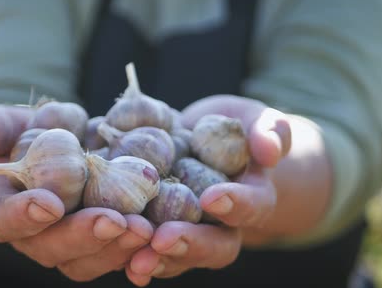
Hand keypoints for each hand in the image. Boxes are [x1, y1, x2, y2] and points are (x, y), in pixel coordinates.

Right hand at [0, 105, 153, 281]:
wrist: (55, 153)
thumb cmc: (27, 136)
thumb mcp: (12, 124)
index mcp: (5, 208)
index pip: (4, 221)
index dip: (23, 216)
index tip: (49, 204)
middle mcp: (35, 236)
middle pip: (53, 249)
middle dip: (84, 237)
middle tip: (115, 222)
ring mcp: (69, 244)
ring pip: (88, 260)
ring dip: (117, 249)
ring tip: (146, 229)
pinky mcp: (101, 243)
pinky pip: (118, 255)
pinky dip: (139, 252)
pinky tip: (162, 239)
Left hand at [124, 94, 291, 285]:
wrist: (204, 139)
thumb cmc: (237, 128)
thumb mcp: (258, 121)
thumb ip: (271, 131)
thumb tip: (268, 151)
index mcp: (252, 199)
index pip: (251, 206)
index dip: (235, 204)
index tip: (213, 197)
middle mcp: (221, 225)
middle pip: (212, 245)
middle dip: (187, 243)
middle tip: (163, 239)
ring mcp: (189, 231)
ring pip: (176, 256)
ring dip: (155, 259)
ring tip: (134, 260)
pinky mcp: (158, 229)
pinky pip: (146, 248)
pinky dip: (128, 252)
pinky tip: (111, 253)